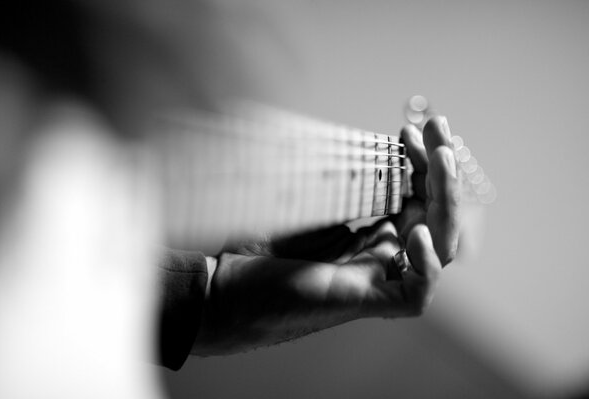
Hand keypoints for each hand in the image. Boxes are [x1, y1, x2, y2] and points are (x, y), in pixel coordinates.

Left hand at [192, 116, 460, 355]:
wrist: (219, 288)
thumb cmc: (253, 247)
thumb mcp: (304, 200)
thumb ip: (342, 181)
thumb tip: (369, 149)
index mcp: (367, 236)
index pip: (415, 197)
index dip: (421, 162)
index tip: (410, 127)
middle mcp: (377, 257)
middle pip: (434, 216)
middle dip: (442, 168)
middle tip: (438, 124)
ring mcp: (374, 281)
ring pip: (439, 249)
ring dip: (446, 203)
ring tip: (441, 158)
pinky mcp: (364, 304)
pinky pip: (416, 292)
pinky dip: (426, 264)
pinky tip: (418, 233)